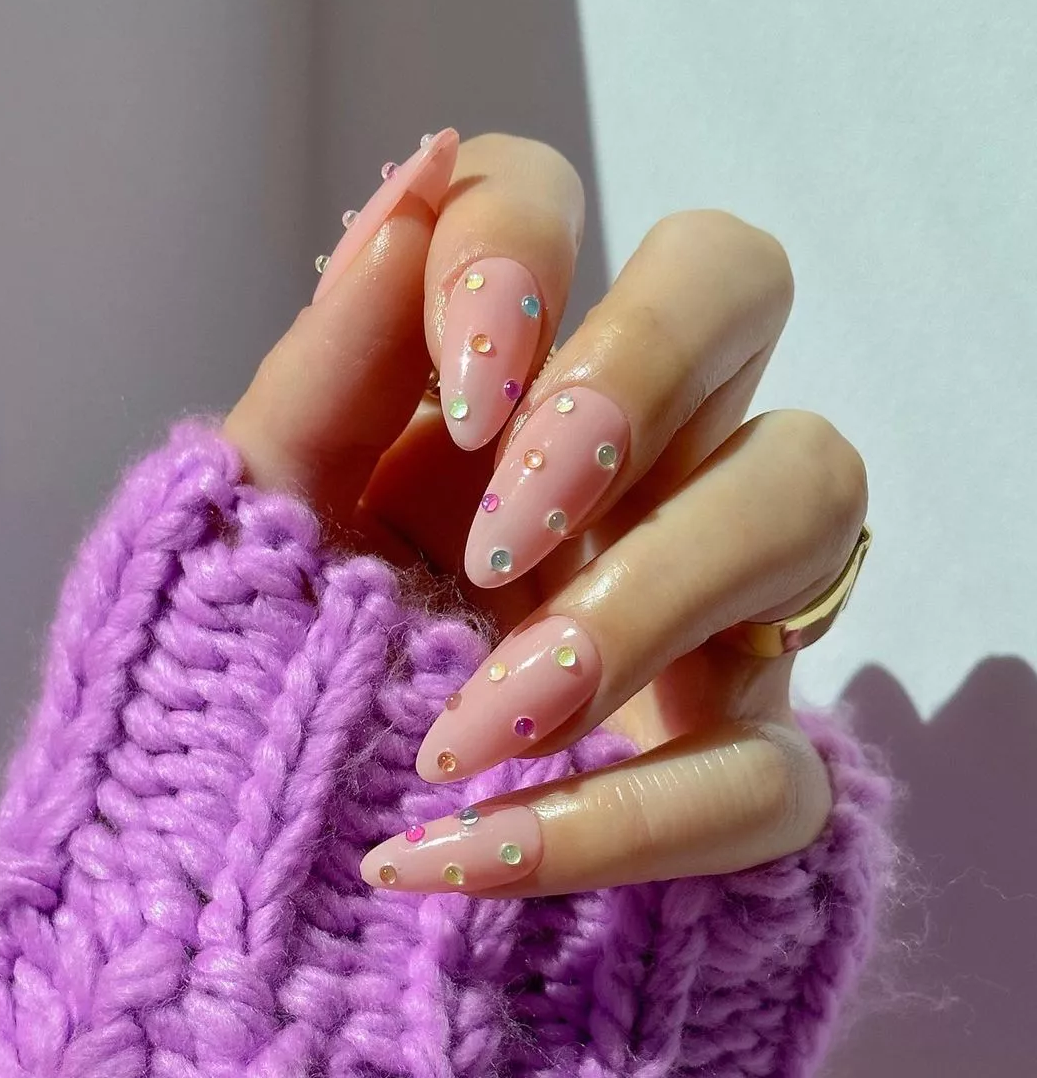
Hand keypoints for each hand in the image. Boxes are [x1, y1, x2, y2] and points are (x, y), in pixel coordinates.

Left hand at [224, 129, 867, 896]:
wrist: (263, 895)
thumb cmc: (268, 677)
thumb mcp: (265, 530)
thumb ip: (333, 368)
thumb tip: (417, 182)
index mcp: (496, 387)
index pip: (559, 205)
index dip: (525, 261)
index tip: (463, 399)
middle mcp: (632, 456)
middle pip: (741, 289)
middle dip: (633, 390)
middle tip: (499, 546)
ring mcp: (716, 607)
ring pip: (813, 503)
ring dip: (645, 608)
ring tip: (474, 729)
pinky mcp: (745, 772)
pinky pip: (770, 779)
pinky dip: (624, 824)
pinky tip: (466, 856)